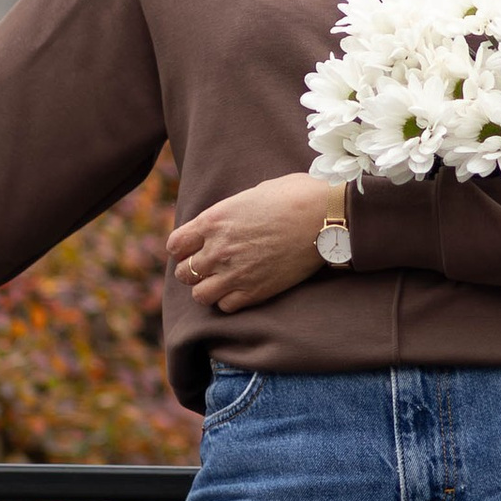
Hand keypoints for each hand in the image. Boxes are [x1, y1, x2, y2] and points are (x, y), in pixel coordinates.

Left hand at [166, 176, 344, 315]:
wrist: (324, 217)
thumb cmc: (295, 196)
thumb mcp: (253, 194)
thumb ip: (232, 212)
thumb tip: (231, 218)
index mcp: (213, 221)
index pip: (175, 245)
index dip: (184, 248)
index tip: (195, 249)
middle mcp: (217, 249)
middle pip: (183, 273)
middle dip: (194, 270)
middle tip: (211, 267)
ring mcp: (234, 273)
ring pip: (200, 295)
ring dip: (209, 289)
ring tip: (224, 281)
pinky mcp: (254, 291)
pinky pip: (226, 306)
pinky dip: (230, 301)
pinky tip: (242, 289)